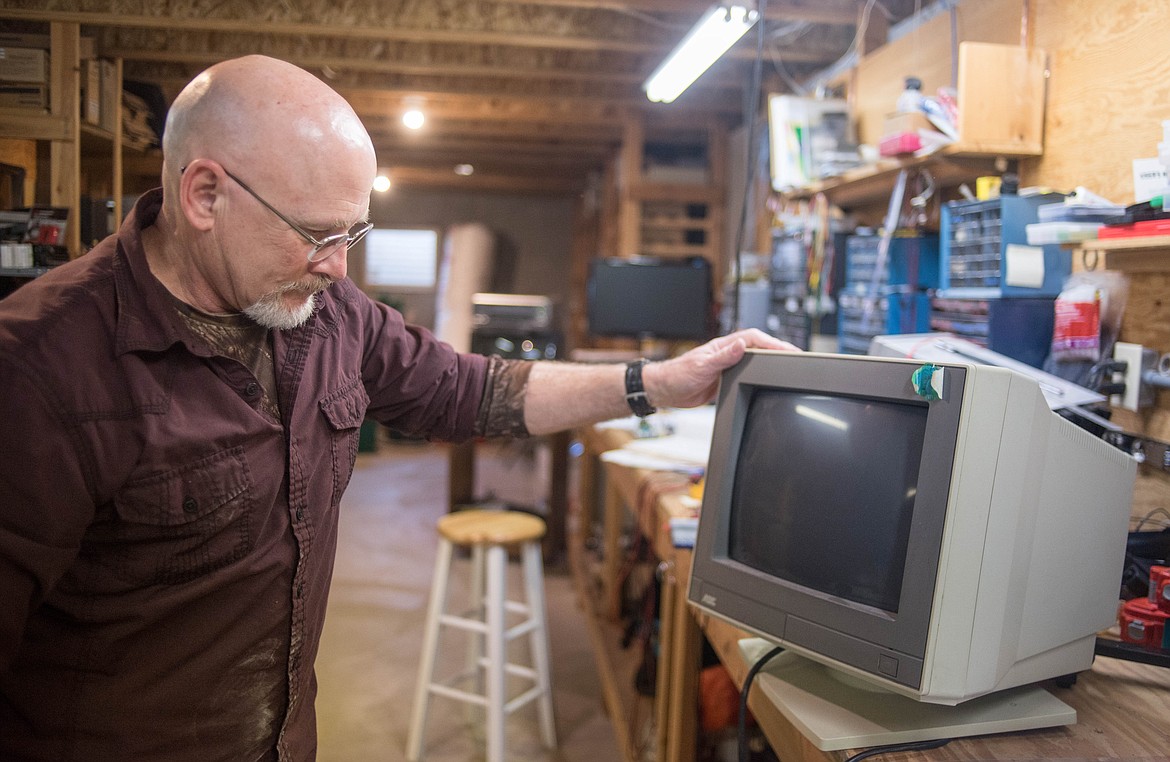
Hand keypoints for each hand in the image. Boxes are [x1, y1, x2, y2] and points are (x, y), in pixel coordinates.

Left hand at [642, 329, 798, 408]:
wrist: (666, 390)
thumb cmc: (678, 374)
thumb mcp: (702, 366)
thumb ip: (723, 356)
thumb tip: (740, 344)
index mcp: (724, 346)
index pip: (754, 339)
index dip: (773, 343)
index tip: (789, 349)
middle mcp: (728, 354)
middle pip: (759, 349)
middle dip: (778, 352)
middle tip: (797, 358)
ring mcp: (728, 367)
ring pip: (755, 363)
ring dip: (771, 365)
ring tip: (789, 370)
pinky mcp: (726, 380)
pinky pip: (747, 377)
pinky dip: (759, 379)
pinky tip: (769, 384)